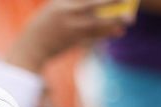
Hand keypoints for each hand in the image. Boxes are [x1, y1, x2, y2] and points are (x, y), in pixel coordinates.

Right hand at [5, 0, 129, 72]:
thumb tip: (95, 5)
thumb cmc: (45, 25)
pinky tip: (118, 31)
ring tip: (128, 20)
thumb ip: (72, 3)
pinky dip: (106, 33)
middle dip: (111, 1)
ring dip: (114, 21)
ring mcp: (70, 27)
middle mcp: (66, 12)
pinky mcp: (72, 40)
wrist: (32, 47)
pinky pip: (93, 36)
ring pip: (97, 22)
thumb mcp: (55, 8)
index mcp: (62, 2)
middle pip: (93, 4)